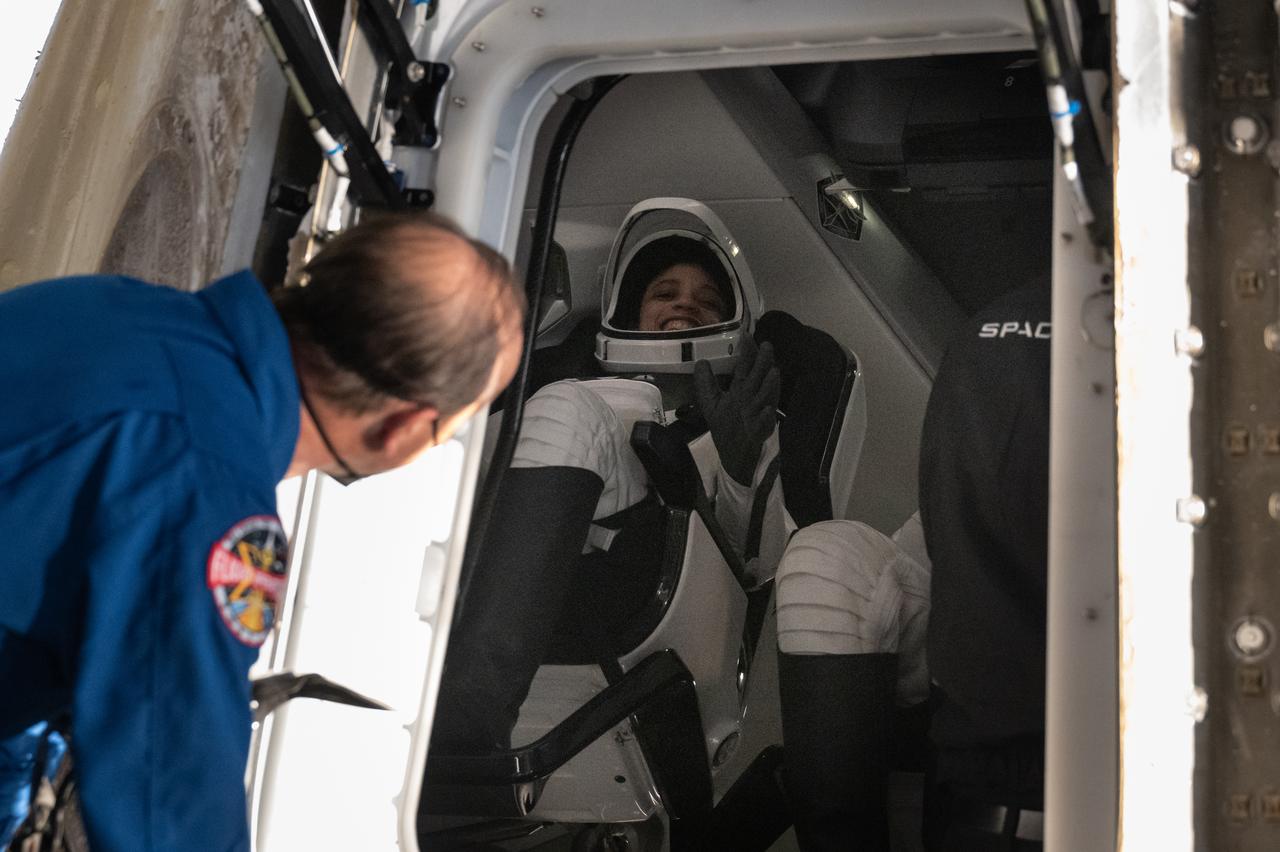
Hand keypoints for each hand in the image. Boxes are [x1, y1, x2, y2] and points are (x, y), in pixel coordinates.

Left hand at [693, 335, 779, 485]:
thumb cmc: (727, 429)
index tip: (747, 335)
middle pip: (758, 380)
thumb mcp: (712, 405)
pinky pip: (764, 426)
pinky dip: (765, 419)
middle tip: (767, 346)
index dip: (746, 354)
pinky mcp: (759, 434)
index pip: (744, 369)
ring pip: (765, 399)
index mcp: (740, 392)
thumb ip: (706, 384)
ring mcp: (757, 416)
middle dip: (762, 364)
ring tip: (773, 373)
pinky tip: (767, 412)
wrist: (736, 458)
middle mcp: (751, 400)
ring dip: (769, 387)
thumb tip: (701, 362)